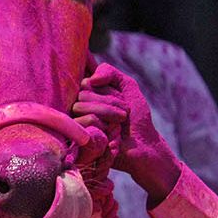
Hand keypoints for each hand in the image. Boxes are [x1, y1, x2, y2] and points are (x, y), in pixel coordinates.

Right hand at [74, 63, 179, 202]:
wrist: (143, 144)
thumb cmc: (136, 117)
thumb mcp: (127, 86)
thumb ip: (109, 72)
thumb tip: (91, 79)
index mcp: (87, 94)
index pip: (87, 81)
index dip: (108, 89)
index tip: (123, 99)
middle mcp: (77, 107)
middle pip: (83, 92)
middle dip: (110, 102)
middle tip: (124, 115)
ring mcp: (74, 123)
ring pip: (81, 106)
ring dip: (108, 113)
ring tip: (119, 124)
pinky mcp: (76, 139)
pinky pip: (84, 121)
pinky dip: (104, 126)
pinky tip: (111, 135)